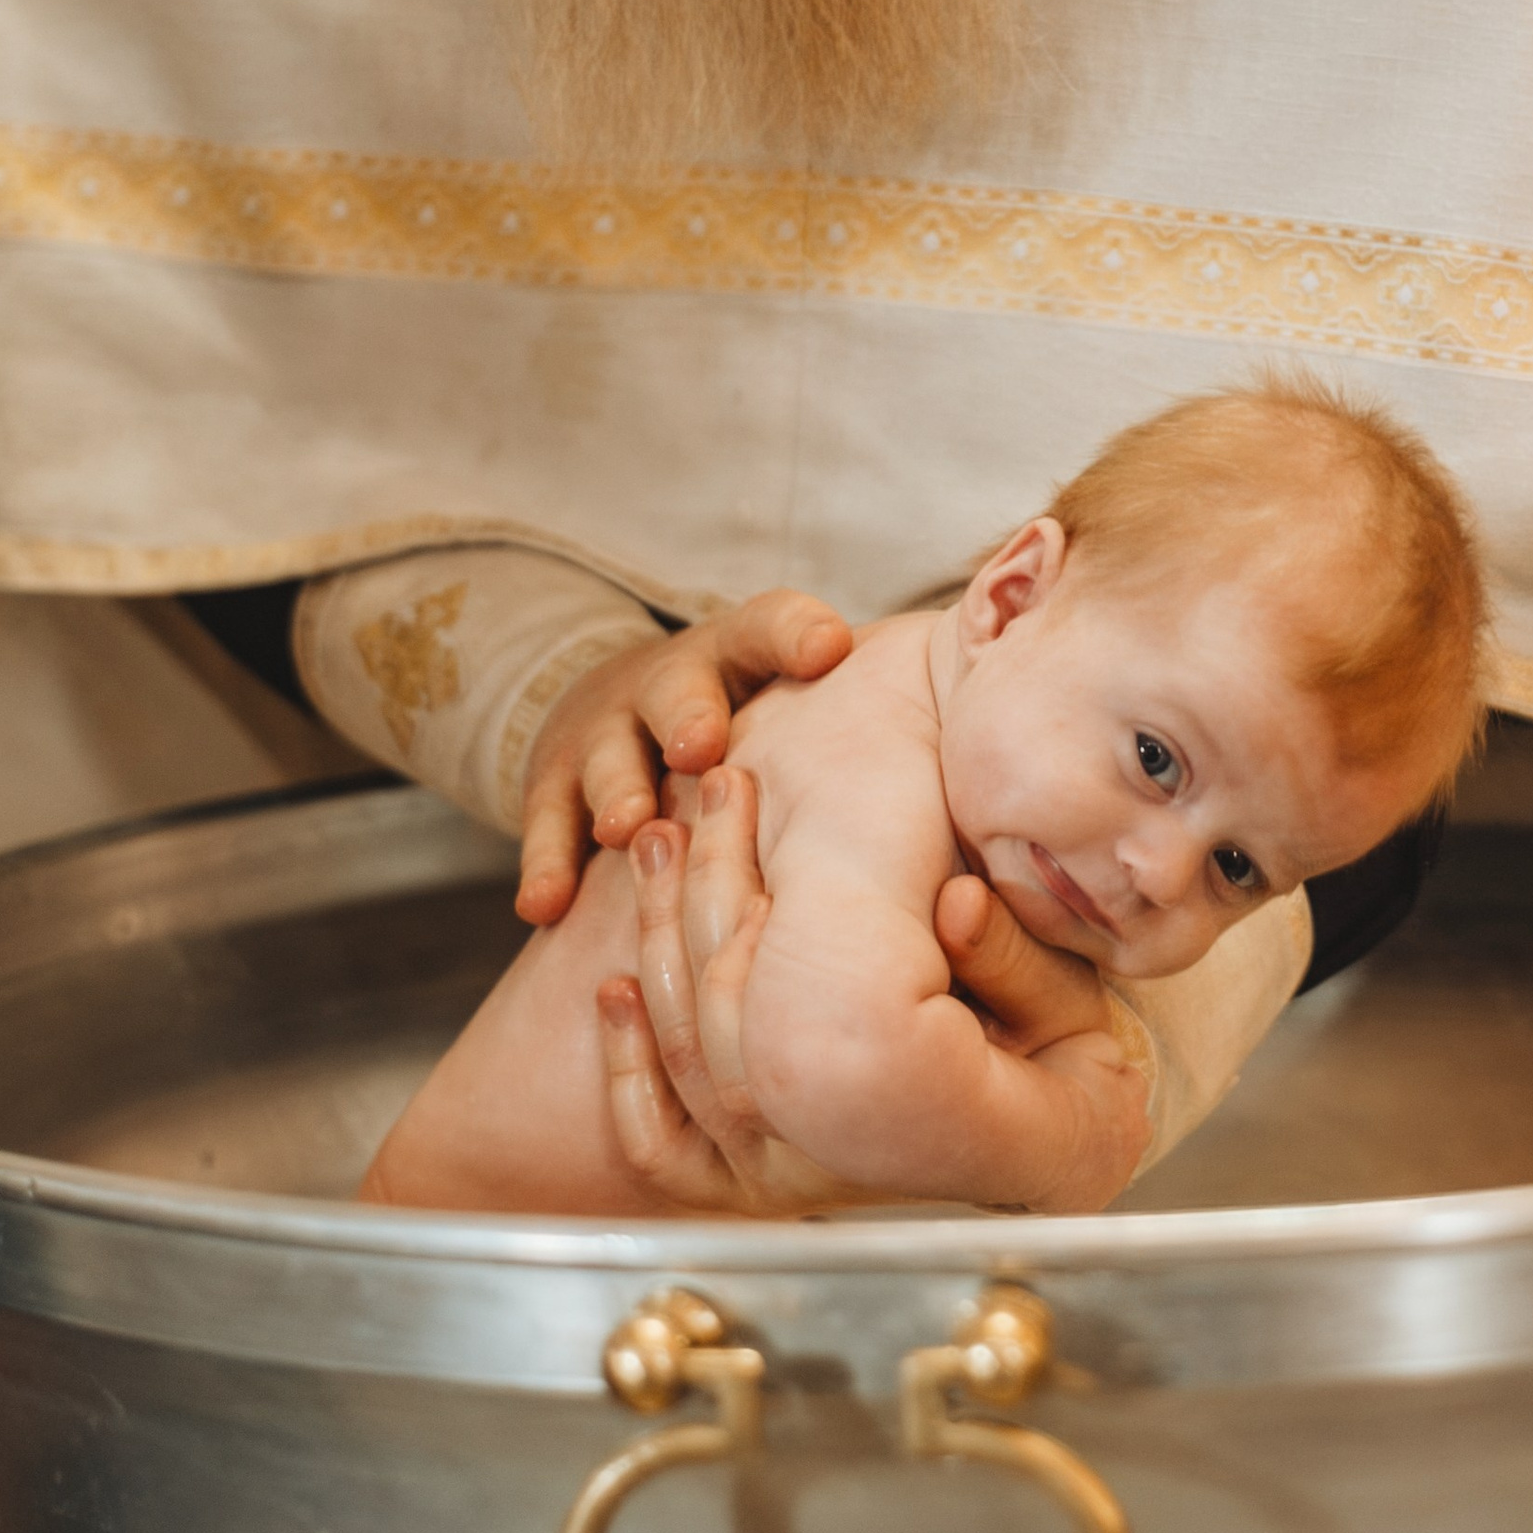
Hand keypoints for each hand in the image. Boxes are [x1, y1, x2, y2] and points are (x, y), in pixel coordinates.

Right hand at [516, 589, 850, 926]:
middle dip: (692, 712)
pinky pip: (544, 822)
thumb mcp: (800, 707)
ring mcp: (607, 729)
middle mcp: (674, 685)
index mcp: (747, 661)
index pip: (772, 624)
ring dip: (619, 788)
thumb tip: (988, 799)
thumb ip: (876, 734)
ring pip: (608, 752)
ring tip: (632, 828)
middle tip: (706, 745)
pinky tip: (545, 909)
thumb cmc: (753, 729)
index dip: (797, 631)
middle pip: (680, 686)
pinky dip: (547, 862)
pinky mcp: (551, 780)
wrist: (621, 709)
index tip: (829, 647)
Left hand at [597, 774, 1121, 1211]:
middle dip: (698, 882)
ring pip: (684, 1053)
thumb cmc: (1072, 1080)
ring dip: (658, 938)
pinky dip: (629, 1071)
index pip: (776, 983)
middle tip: (704, 792)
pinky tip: (616, 992)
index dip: (745, 877)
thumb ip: (1007, 963)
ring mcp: (775, 1177)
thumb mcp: (1067, 1013)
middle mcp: (813, 1149)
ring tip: (659, 845)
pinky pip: (663, 1145)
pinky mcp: (754, 1194)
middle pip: (718, 1000)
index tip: (743, 789)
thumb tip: (951, 903)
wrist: (1066, 1162)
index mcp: (881, 1102)